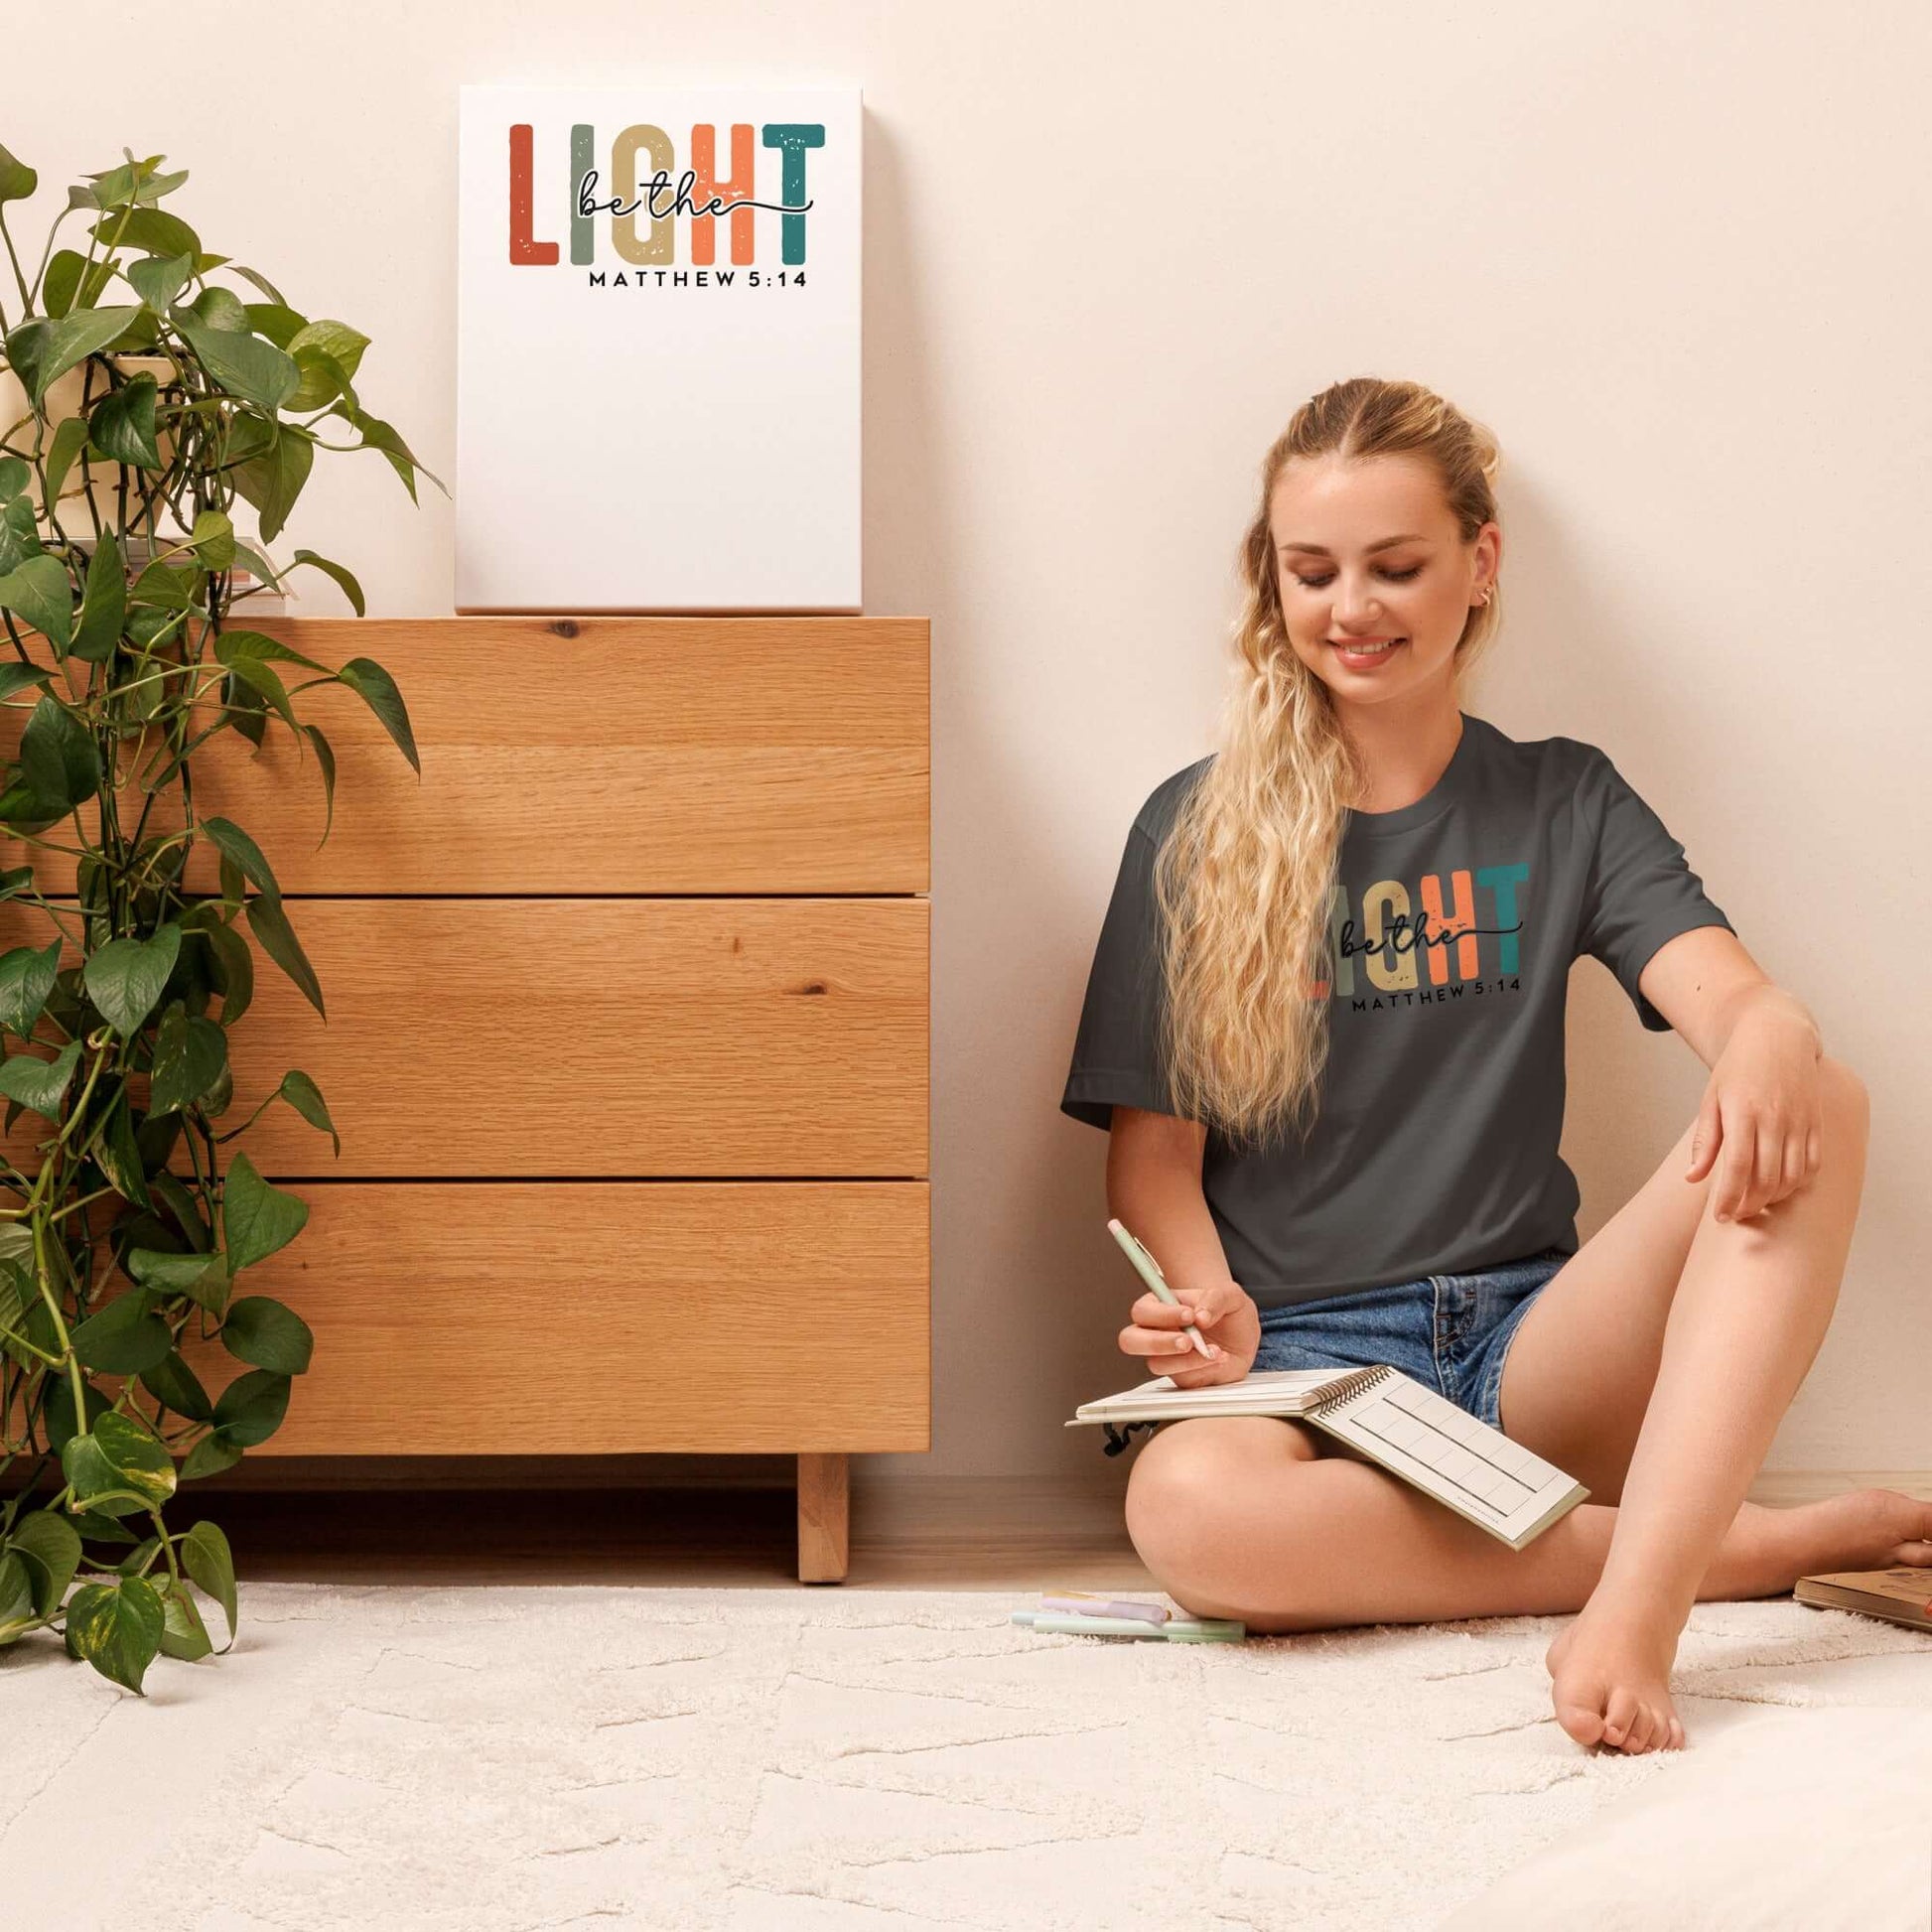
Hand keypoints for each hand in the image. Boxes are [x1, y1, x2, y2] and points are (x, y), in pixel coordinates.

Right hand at [1118, 1281, 1260, 1388]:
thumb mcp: (1230, 1296)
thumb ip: (1215, 1299)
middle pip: (1130, 1340)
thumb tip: (1201, 1317)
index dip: (1161, 1314)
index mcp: (1160, 1306)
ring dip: (1186, 1360)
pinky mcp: (1179, 1376)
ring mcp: (1165, 1357)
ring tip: (1212, 1351)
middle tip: (1187, 1341)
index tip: (1189, 1315)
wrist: (1244, 1338)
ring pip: (1155, 1364)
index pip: (1142, 1310)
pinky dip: (1202, 1369)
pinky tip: (1219, 1359)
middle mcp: (1157, 1331)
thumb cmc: (1228, 1312)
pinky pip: (1180, 1379)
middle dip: (1158, 1342)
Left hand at [1686, 1012, 1824, 1221]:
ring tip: (1755, 1204)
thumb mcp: (1712, 1099)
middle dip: (1750, 1204)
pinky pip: (1813, 1164)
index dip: (1729, 1198)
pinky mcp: (1817, 1122)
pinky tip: (1781, 1188)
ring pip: (1792, 1176)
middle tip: (1736, 1215)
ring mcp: (1800, 1121)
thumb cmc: (1737, 1068)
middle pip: (1767, 1178)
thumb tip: (1692, 1178)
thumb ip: (1704, 1141)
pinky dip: (1799, 1183)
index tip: (1720, 1217)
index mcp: (1743, 1112)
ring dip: (1774, 1198)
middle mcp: (1775, 1118)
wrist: (1777, 1035)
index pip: (1738, 1168)